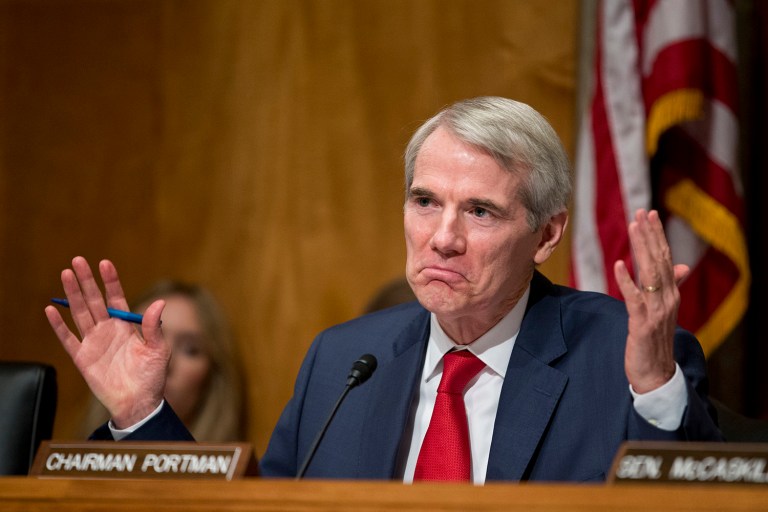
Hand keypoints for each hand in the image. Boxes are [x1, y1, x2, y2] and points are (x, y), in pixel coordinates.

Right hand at [45, 256, 169, 427]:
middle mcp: (108, 330)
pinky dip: (59, 325)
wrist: (138, 402)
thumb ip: (154, 327)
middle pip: (94, 300)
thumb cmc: (151, 376)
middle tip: (78, 260)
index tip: (104, 263)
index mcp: (126, 325)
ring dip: (72, 295)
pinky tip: (52, 309)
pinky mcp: (82, 357)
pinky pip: (68, 338)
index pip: (116, 297)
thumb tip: (159, 303)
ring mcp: (94, 342)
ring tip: (65, 274)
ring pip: (80, 313)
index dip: (110, 281)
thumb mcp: (158, 349)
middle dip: (87, 281)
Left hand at [613, 210, 688, 392]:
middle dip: (650, 234)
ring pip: (650, 273)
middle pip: (659, 260)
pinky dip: (627, 281)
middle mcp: (668, 299)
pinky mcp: (642, 324)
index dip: (657, 235)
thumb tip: (681, 266)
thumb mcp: (662, 311)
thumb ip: (669, 287)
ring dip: (641, 249)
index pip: (665, 258)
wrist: (656, 374)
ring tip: (634, 227)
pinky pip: (634, 299)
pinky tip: (618, 265)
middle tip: (641, 211)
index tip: (649, 213)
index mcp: (671, 294)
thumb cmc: (655, 342)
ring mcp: (656, 311)